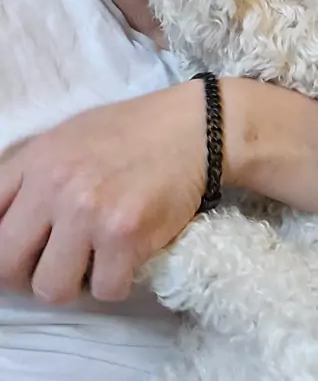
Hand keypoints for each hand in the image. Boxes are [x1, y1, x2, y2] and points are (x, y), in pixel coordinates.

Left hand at [0, 78, 317, 305]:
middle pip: (7, 263)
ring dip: (74, 282)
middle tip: (57, 260)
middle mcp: (56, 185)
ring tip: (95, 258)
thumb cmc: (133, 131)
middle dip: (29, 271)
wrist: (196, 127)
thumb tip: (5, 216)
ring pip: (51, 288)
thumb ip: (33, 171)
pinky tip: (128, 255)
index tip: (24, 247)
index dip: (3, 241)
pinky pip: (104, 290)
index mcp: (37, 158)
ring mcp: (90, 212)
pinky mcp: (127, 236)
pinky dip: (117, 281)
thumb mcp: (69, 136)